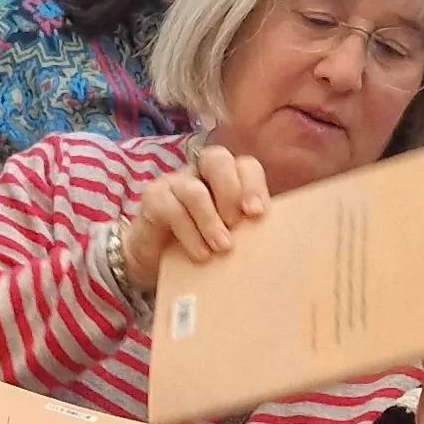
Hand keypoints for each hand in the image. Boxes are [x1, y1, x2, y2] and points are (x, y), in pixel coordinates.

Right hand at [122, 145, 270, 292]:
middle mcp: (200, 173)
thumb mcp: (231, 236)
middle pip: (217, 159)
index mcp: (226, 179)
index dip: (253, 185)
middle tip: (236, 223)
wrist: (157, 263)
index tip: (256, 214)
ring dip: (210, 221)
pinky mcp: (152, 197)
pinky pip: (171, 208)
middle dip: (231, 191)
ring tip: (222, 248)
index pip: (245, 166)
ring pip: (194, 190)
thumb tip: (270, 236)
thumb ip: (247, 229)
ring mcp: (174, 183)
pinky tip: (200, 254)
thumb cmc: (202, 246)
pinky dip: (189, 233)